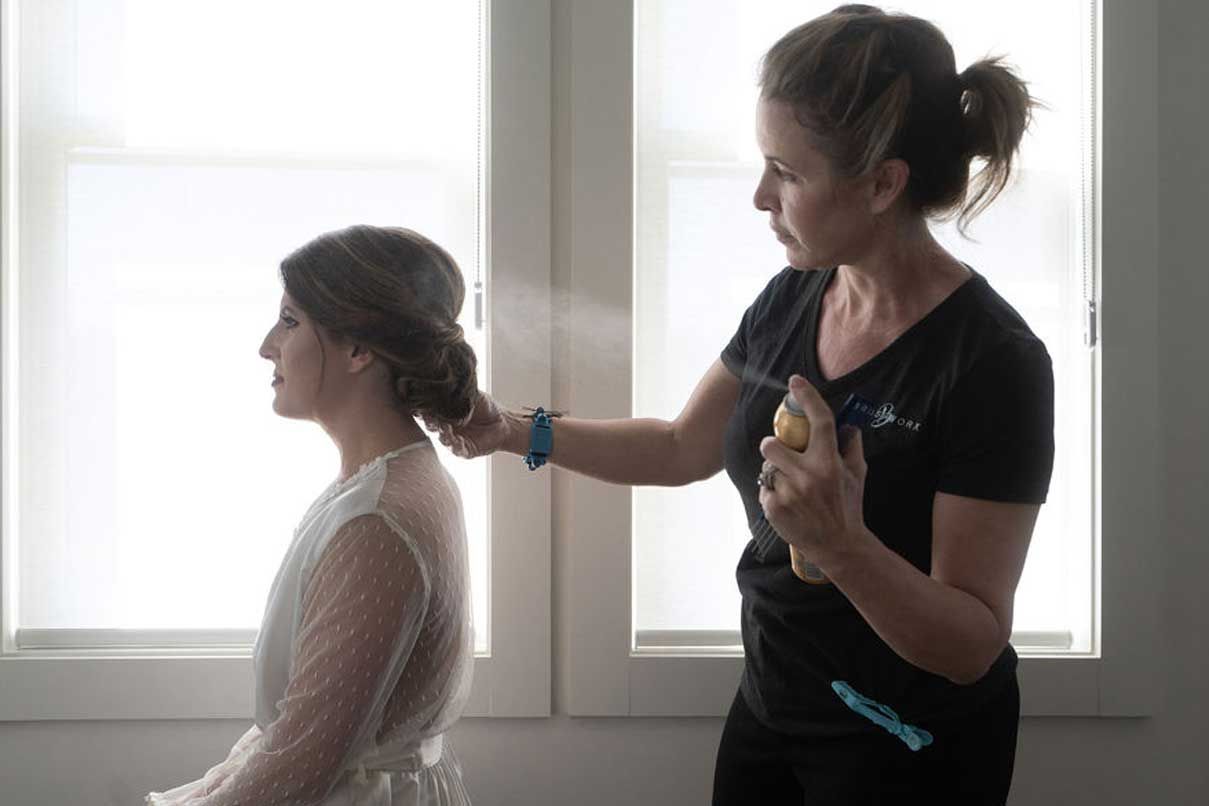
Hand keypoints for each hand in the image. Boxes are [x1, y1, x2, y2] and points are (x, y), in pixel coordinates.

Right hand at [422, 389, 514, 458]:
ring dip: (441, 434)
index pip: (429, 413)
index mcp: (444, 415)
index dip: (423, 410)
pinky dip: (455, 445)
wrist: (503, 423)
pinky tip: (455, 441)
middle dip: (429, 423)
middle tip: (428, 418)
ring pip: (443, 439)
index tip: (420, 406)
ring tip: (442, 429)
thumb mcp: (472, 396)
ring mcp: (454, 440)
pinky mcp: (464, 450)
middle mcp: (446, 428)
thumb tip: (446, 385)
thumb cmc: (486, 408)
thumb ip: (458, 394)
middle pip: (432, 427)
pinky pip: (457, 449)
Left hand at [757, 375, 869, 565]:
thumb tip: (848, 424)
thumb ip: (852, 447)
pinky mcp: (774, 508)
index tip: (795, 382)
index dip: (807, 397)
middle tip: (782, 455)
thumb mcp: (857, 475)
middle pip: (770, 445)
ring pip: (767, 469)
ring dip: (775, 473)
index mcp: (829, 462)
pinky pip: (764, 489)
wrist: (838, 546)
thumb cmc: (848, 507)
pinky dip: (773, 494)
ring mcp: (789, 493)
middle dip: (773, 447)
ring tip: (791, 486)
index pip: (819, 421)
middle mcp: (808, 475)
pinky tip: (788, 504)